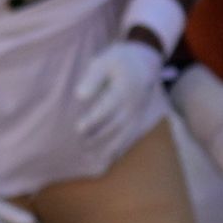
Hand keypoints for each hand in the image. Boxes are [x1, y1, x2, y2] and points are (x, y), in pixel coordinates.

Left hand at [70, 39, 167, 170]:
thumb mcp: (104, 61)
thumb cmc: (118, 61)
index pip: (107, 107)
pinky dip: (118, 150)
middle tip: (77, 145)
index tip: (78, 128)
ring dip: (105, 148)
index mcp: (124, 89)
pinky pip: (128, 138)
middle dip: (96, 137)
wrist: (145, 63)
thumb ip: (92, 78)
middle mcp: (132, 105)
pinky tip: (105, 161)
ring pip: (122, 135)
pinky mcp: (137, 121)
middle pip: (114, 124)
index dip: (93, 119)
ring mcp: (136, 115)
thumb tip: (80, 95)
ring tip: (87, 158)